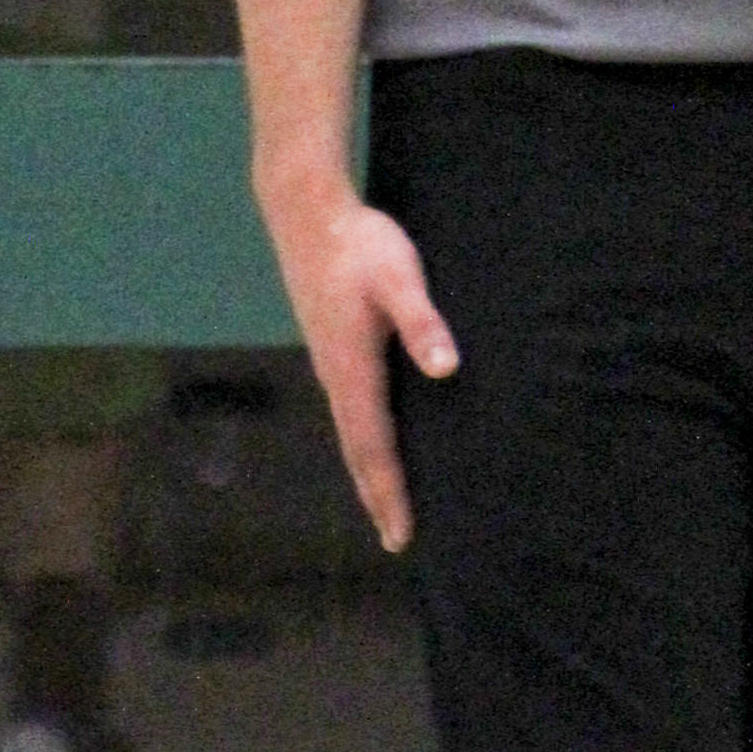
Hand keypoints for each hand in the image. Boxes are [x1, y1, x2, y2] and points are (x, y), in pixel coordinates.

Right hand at [259, 177, 456, 552]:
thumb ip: (422, 321)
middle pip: (358, 450)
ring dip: (370, 471)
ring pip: (352, 431)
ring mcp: (330, 363)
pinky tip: (378, 441)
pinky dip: (366, 440)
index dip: (388, 492)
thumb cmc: (358, 244)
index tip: (399, 535)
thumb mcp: (399, 277)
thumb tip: (446, 369)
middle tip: (397, 540)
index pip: (372, 447)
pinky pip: (351, 410)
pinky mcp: (332, 347)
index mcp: (352, 370)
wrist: (306, 211)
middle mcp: (335, 376)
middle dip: (378, 495)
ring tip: (388, 504)